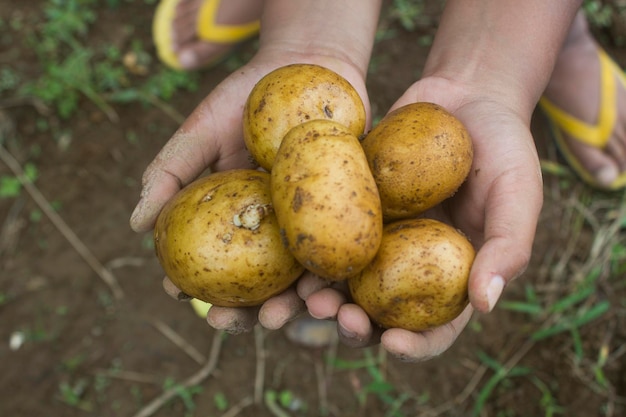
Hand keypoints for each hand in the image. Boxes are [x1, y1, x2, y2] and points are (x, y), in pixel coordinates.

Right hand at [131, 52, 371, 333]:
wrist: (312, 65)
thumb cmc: (249, 97)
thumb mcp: (201, 130)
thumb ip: (170, 172)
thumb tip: (135, 225)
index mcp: (237, 219)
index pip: (215, 264)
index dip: (195, 286)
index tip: (179, 293)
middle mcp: (276, 232)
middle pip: (260, 288)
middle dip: (244, 315)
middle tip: (228, 322)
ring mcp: (314, 226)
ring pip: (303, 281)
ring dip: (291, 308)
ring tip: (282, 315)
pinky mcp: (351, 215)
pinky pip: (344, 251)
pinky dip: (334, 276)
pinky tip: (325, 288)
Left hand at [304, 75, 542, 360]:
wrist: (465, 95)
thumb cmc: (503, 146)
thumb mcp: (519, 192)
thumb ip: (509, 247)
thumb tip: (485, 305)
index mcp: (455, 275)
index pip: (437, 327)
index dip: (416, 346)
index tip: (393, 345)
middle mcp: (412, 264)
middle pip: (381, 314)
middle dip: (356, 327)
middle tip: (337, 319)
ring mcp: (380, 238)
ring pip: (346, 283)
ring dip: (323, 298)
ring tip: (307, 297)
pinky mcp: (354, 209)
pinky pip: (329, 237)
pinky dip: (310, 253)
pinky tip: (293, 255)